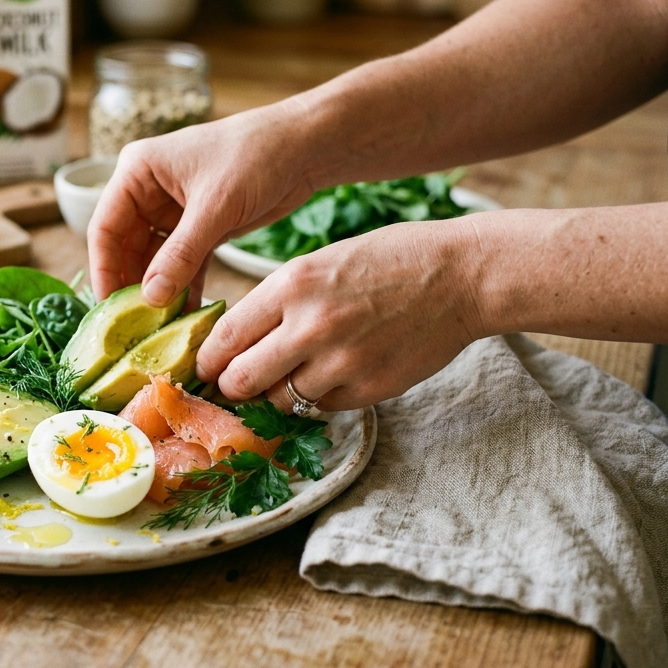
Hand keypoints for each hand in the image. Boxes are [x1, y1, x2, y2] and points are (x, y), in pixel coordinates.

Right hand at [88, 100, 315, 306]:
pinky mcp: (201, 227)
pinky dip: (184, 287)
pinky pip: (182, 264)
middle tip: (135, 326)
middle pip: (126, 248)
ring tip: (160, 327)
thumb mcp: (215, 206)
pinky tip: (186, 315)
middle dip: (133, 285)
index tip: (110, 308)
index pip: (105, 227)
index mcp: (137, 172)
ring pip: (154, 260)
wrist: (305, 146)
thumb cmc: (256, 155)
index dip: (105, 269)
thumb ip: (181, 254)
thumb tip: (150, 297)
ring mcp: (174, 211)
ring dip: (159, 291)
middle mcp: (148, 191)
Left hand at [195, 217, 487, 409]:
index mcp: (290, 285)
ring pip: (279, 402)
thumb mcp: (320, 263)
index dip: (208, 360)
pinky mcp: (369, 389)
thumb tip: (238, 338)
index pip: (224, 338)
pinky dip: (319, 398)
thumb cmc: (389, 260)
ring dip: (276, 396)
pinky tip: (332, 376)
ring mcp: (341, 362)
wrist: (461, 275)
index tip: (205, 368)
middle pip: (241, 381)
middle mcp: (309, 326)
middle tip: (235, 384)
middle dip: (232, 386)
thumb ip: (279, 300)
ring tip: (286, 380)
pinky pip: (323, 407)